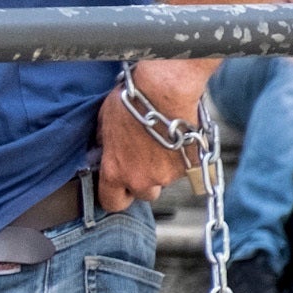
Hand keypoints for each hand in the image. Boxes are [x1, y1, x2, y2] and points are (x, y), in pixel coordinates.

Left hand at [98, 63, 208, 207]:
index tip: (119, 189)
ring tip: (162, 144)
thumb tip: (102, 148)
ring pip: (165, 181)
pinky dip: (181, 158)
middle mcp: (142, 180)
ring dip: (163, 169)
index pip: (112, 202)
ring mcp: (168, 175)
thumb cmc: (132, 102)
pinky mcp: (190, 165)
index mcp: (115, 172)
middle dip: (144, 181)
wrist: (165, 90)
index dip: (116, 196)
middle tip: (144, 160)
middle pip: (144, 194)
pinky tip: (176, 139)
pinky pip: (184, 168)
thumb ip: (103, 143)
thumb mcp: (104, 122)